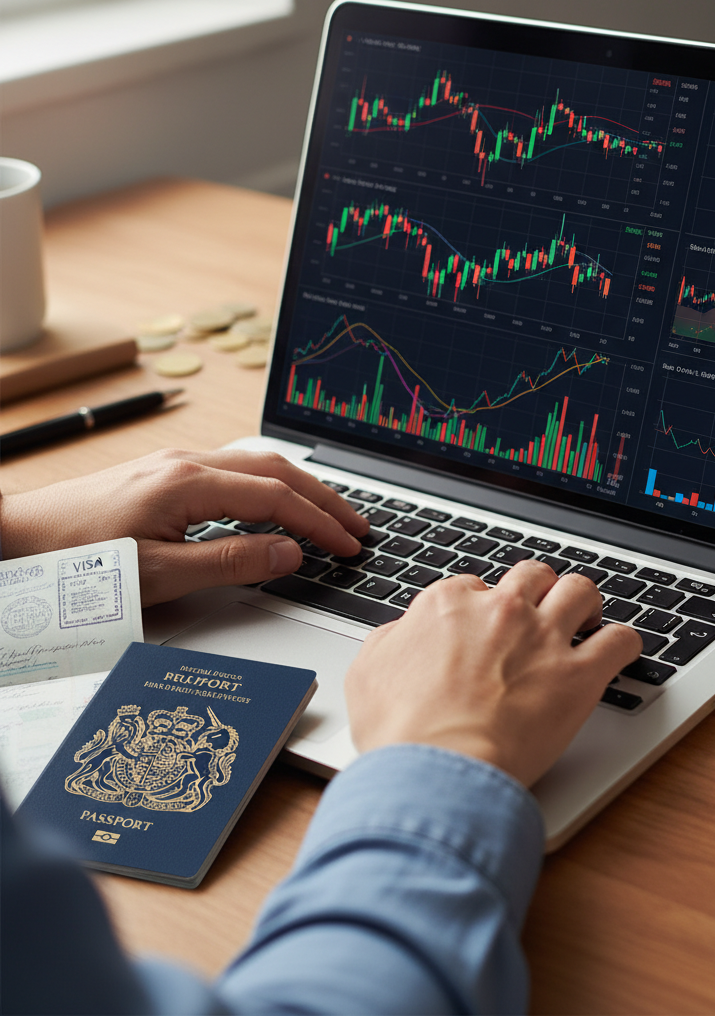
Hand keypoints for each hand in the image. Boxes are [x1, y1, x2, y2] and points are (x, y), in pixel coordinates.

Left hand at [0, 449, 368, 605]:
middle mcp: (188, 462)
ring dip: (301, 487)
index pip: (277, 498)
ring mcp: (176, 463)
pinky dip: (271, 486)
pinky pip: (235, 469)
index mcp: (189, 482)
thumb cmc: (77, 558)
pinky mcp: (166, 473)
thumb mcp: (155, 574)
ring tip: (330, 512)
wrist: (18, 535)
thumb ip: (228, 563)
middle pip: (277, 470)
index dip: (319, 523)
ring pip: (258, 464)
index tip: (348, 546)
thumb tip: (287, 554)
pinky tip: (277, 503)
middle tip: (358, 525)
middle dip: (324, 497)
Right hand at [345, 561, 641, 786]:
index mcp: (449, 604)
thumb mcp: (369, 672)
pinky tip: (620, 651)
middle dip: (538, 590)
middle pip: (532, 575)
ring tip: (587, 620)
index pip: (476, 587)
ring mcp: (543, 639)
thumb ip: (392, 640)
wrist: (434, 771)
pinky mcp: (578, 675)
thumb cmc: (400, 731)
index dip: (484, 607)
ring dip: (585, 603)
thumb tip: (404, 633)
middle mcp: (501, 610)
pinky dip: (625, 643)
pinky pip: (619, 640)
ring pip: (580, 591)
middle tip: (541, 613)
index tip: (488, 626)